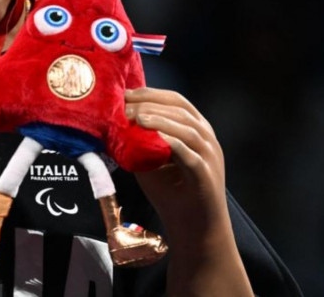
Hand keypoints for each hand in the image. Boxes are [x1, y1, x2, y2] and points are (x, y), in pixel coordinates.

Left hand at [124, 87, 251, 294]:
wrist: (193, 229)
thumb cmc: (172, 194)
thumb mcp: (150, 160)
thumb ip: (139, 141)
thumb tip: (114, 123)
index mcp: (196, 130)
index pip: (176, 101)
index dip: (151, 93)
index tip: (125, 93)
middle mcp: (207, 139)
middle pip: (181, 109)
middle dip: (151, 103)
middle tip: (125, 105)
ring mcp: (209, 156)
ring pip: (187, 128)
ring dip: (159, 119)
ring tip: (136, 116)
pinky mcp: (205, 175)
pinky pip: (189, 154)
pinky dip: (171, 142)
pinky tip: (153, 137)